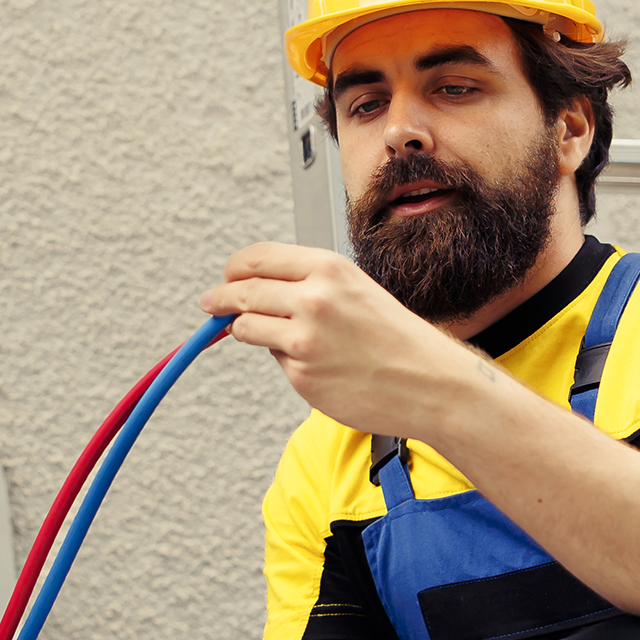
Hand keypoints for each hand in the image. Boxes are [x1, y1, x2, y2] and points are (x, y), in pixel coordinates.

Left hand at [202, 242, 465, 436]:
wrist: (429, 381)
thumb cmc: (395, 338)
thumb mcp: (353, 290)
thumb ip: (306, 285)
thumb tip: (252, 291)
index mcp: (328, 268)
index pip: (257, 258)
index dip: (233, 269)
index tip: (225, 277)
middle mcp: (313, 298)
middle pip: (242, 291)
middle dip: (220, 299)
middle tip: (211, 304)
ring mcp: (304, 339)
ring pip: (247, 327)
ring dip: (248, 329)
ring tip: (275, 335)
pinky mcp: (301, 374)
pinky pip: (276, 361)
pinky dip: (287, 361)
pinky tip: (319, 364)